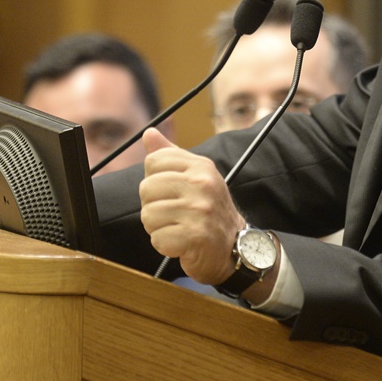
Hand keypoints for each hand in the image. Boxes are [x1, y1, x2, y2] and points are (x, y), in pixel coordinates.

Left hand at [138, 128, 244, 284]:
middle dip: (153, 206)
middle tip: (175, 214)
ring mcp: (200, 209)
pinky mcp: (195, 235)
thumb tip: (148, 133)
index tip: (172, 192)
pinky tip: (181, 243)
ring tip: (178, 228)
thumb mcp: (195, 176)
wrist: (235, 247)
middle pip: (146, 188)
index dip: (155, 181)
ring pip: (148, 215)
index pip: (153, 161)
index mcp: (201, 166)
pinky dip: (165, 246)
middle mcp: (202, 183)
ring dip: (158, 228)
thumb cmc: (209, 210)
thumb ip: (170, 155)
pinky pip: (157, 239)